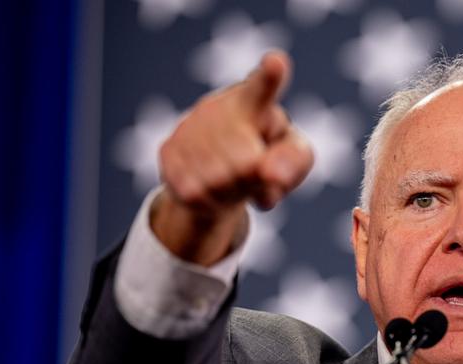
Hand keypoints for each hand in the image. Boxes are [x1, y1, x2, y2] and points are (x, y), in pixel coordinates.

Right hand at [152, 50, 313, 264]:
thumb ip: (293, 162)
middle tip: (254, 174)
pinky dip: (209, 201)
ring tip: (233, 181)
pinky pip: (194, 191)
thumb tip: (272, 175)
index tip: (277, 63)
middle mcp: (218, 106)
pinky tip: (210, 186)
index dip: (270, 77)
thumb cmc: (269, 158)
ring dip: (232, 192)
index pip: (262, 87)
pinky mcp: (168, 150)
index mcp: (256, 101)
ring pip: (218, 181)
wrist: (221, 173)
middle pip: (246, 164)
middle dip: (254, 180)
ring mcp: (189, 126)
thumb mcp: (294, 159)